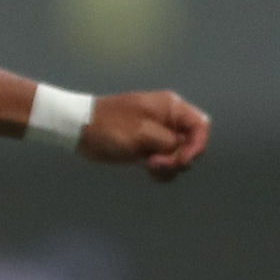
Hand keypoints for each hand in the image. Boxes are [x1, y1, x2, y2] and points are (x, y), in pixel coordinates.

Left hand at [79, 90, 212, 179]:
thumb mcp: (142, 133)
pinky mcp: (147, 148)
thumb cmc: (110, 127)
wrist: (79, 129)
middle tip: (155, 163)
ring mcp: (158, 134)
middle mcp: (169, 120)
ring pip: (179, 155)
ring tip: (148, 167)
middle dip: (179, 158)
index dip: (197, 145)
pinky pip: (164, 161)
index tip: (182, 161)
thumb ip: (168, 141)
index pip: (200, 126)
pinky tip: (147, 171)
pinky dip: (160, 170)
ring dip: (169, 166)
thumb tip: (181, 150)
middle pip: (191, 143)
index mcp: (171, 108)